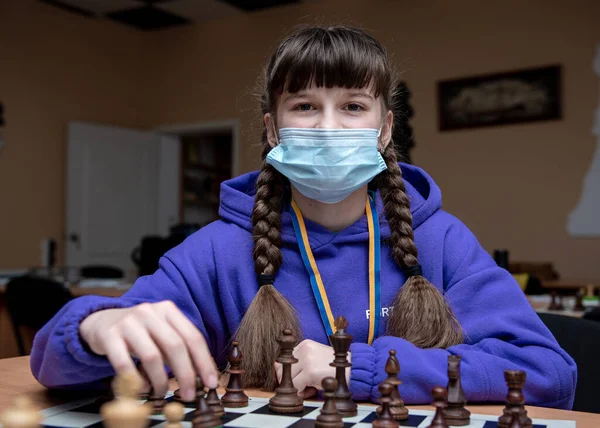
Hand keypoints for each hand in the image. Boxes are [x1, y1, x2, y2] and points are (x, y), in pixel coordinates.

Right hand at [79, 300, 216, 402]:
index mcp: (168, 310)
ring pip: (152, 356)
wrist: (101, 322)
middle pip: (175, 346)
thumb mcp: (160, 331)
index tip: (211, 382)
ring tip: (162, 392)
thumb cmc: (139, 331)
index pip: (192, 336)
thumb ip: (178, 347)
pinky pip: (124, 362)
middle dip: (186, 374)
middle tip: (189, 394)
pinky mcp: (109, 335)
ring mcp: (128, 322)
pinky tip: (141, 388)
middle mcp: (150, 312)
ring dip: (161, 380)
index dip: (204, 361)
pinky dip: (135, 380)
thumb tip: (201, 375)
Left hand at [274, 339, 349, 397]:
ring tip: (309, 388)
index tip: (297, 379)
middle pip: (283, 369)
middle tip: (303, 386)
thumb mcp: (314, 360)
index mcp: (305, 344)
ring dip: (296, 387)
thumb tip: (277, 374)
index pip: (284, 360)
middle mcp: (305, 349)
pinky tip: (312, 390)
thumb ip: (298, 365)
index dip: (288, 373)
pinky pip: (296, 385)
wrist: (353, 368)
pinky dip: (301, 392)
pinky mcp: (311, 370)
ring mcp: (307, 359)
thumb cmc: (332, 367)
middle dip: (291, 381)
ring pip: (289, 378)